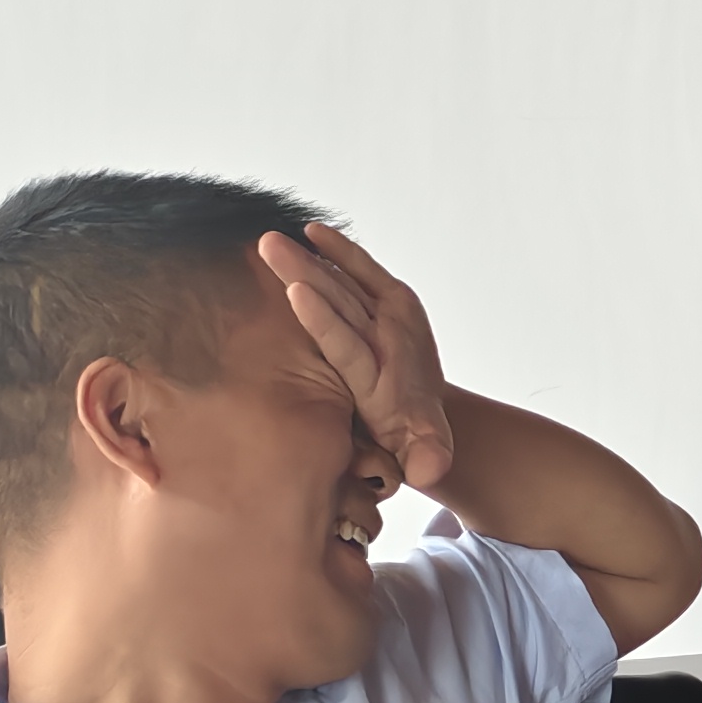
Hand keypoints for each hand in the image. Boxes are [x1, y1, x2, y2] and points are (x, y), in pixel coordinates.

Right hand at [259, 224, 456, 491]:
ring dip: (308, 259)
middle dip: (306, 273)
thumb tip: (431, 471)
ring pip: (343, 283)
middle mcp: (388, 339)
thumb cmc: (411, 438)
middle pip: (341, 303)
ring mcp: (390, 317)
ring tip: (270, 239)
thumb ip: (427, 459)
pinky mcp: (392, 300)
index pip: (349, 345)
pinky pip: (361, 272)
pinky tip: (310, 231)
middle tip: (271, 247)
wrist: (430, 412)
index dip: (323, 319)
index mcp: (384, 376)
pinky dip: (339, 252)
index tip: (297, 291)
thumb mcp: (423, 455)